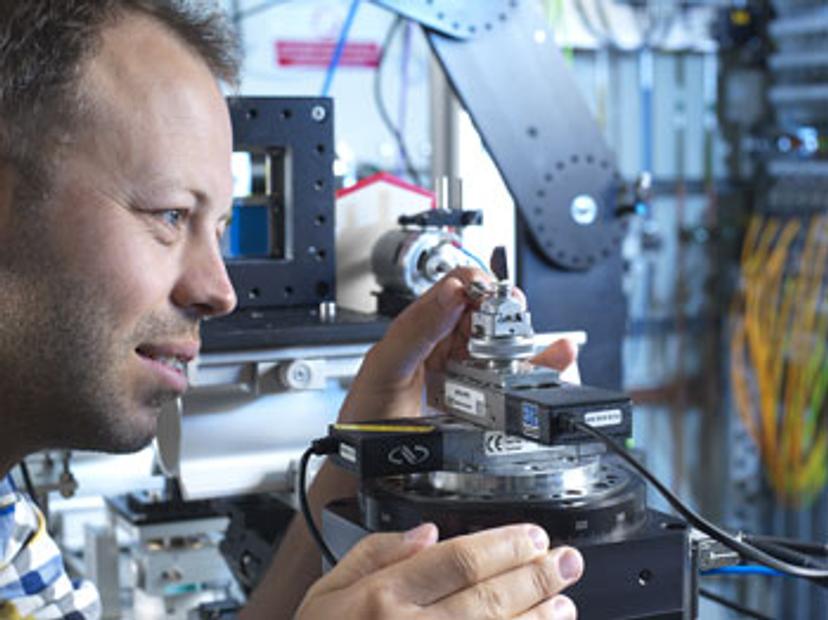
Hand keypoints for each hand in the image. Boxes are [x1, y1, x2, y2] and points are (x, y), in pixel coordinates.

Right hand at [295, 523, 582, 619]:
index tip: (532, 537)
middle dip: (536, 576)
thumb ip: (374, 553)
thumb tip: (425, 532)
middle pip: (489, 597)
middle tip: (566, 562)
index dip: (504, 545)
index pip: (459, 560)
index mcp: (381, 598)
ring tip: (564, 604)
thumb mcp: (323, 594)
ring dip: (537, 619)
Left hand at [339, 268, 576, 422]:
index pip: (460, 285)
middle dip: (508, 317)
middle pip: (491, 314)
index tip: (490, 302)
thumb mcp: (384, 366)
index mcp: (421, 325)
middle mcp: (447, 344)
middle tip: (508, 332)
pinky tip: (556, 360)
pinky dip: (541, 368)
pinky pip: (516, 379)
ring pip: (507, 346)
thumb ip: (415, 328)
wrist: (367, 468)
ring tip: (537, 347)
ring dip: (528, 341)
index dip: (480, 286)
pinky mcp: (484, 401)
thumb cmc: (364, 415)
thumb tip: (453, 291)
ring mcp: (467, 372)